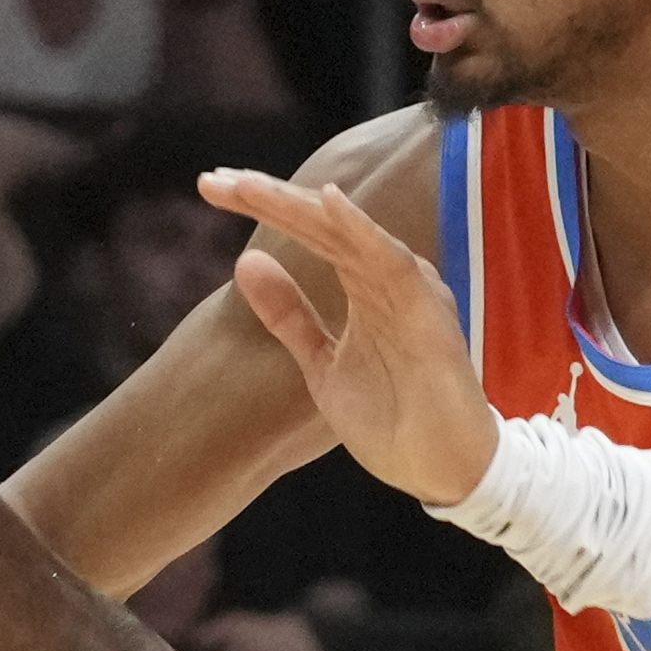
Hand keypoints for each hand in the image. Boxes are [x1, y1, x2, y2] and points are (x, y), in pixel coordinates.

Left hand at [198, 171, 495, 507]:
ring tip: (249, 186)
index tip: (210, 187)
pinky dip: (362, 230)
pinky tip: (330, 203)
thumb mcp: (322, 364)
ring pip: (347, 233)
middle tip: (213, 180)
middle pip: (322, 222)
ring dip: (299, 207)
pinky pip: (391, 261)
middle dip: (267, 198)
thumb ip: (289, 316)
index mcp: (363, 284)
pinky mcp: (426, 312)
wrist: (439, 470)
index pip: (308, 232)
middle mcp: (386, 277)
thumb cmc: (392, 418)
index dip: (261, 206)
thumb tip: (245, 263)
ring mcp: (408, 291)